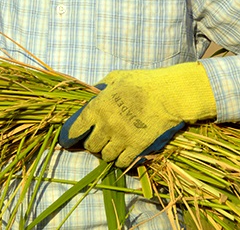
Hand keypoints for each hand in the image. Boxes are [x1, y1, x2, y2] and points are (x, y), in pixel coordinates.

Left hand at [58, 62, 216, 168]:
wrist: (169, 94)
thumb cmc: (142, 82)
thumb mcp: (116, 78)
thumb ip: (100, 89)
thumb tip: (91, 96)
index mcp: (98, 107)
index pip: (76, 129)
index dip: (71, 136)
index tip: (70, 139)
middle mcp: (107, 126)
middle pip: (91, 146)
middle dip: (92, 143)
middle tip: (98, 139)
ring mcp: (122, 138)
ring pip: (105, 156)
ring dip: (107, 152)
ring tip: (112, 146)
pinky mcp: (137, 148)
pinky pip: (122, 162)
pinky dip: (120, 160)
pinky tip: (123, 153)